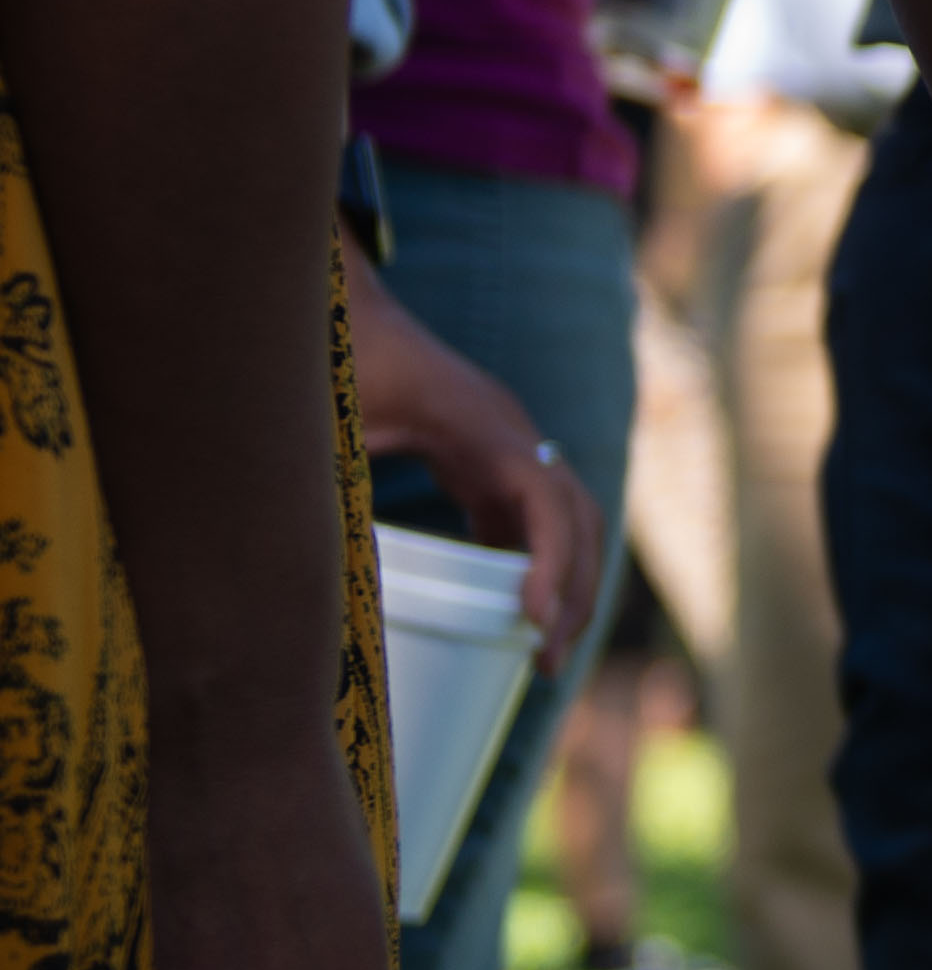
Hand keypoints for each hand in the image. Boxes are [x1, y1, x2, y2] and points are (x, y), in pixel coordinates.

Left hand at [344, 257, 606, 658]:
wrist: (350, 308)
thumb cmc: (341, 359)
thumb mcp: (333, 417)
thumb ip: (332, 475)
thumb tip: (315, 568)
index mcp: (482, 426)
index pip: (545, 497)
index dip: (552, 558)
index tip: (536, 619)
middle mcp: (513, 436)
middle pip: (579, 518)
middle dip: (575, 590)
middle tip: (547, 661)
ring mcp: (509, 447)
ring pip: (570, 520)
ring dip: (569, 583)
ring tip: (543, 652)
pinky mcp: (491, 460)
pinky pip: (533, 518)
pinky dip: (537, 564)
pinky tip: (516, 612)